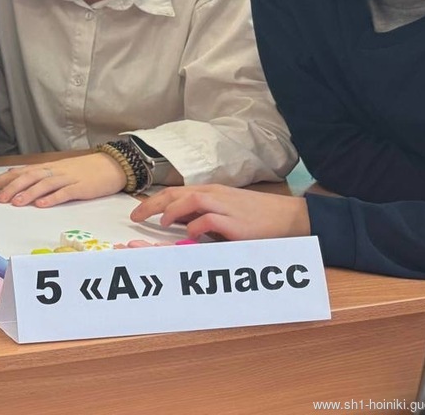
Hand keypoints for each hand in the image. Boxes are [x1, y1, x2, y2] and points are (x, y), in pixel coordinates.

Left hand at [0, 153, 126, 206]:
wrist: (112, 165)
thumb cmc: (84, 170)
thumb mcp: (59, 171)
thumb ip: (42, 177)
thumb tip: (18, 185)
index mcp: (47, 167)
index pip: (20, 172)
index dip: (2, 179)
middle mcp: (54, 171)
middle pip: (28, 177)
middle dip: (11, 187)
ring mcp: (68, 178)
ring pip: (44, 184)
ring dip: (28, 193)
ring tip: (15, 203)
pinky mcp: (81, 187)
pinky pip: (65, 192)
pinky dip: (52, 198)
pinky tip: (42, 204)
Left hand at [130, 185, 310, 240]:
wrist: (289, 217)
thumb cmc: (257, 216)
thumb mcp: (225, 212)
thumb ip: (202, 215)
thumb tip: (177, 222)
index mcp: (211, 192)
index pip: (175, 192)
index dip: (154, 201)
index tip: (136, 211)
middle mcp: (215, 195)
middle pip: (177, 193)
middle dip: (153, 204)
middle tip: (135, 216)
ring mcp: (226, 207)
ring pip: (192, 199)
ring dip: (173, 211)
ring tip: (160, 223)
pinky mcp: (237, 222)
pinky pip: (211, 219)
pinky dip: (197, 225)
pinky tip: (189, 233)